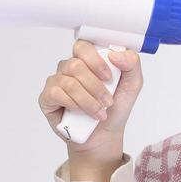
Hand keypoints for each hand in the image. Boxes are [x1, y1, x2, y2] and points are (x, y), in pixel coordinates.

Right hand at [38, 41, 144, 159]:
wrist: (104, 135)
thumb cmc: (115, 108)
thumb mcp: (132, 85)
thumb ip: (131, 64)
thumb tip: (114, 54)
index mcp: (87, 60)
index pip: (82, 46)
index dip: (96, 61)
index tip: (109, 78)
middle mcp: (69, 68)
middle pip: (75, 65)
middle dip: (95, 87)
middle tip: (107, 101)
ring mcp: (57, 82)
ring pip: (69, 82)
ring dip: (88, 100)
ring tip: (99, 113)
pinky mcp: (47, 98)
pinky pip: (56, 94)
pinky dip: (74, 105)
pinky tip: (81, 113)